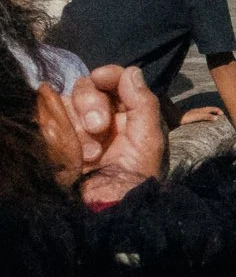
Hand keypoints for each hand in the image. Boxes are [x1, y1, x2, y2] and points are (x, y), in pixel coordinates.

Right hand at [67, 64, 165, 205]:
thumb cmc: (133, 175)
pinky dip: (57, 133)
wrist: (108, 205)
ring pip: (63, 102)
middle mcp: (101, 116)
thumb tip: (131, 71)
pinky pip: (47, 120)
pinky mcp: (57, 139)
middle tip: (98, 128)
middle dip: (91, 103)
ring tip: (90, 154)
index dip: (107, 74)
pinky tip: (73, 154)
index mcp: (127, 113)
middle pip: (85, 86)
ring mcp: (76, 128)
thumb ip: (143, 103)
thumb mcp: (148, 139)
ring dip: (76, 126)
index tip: (102, 77)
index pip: (113, 80)